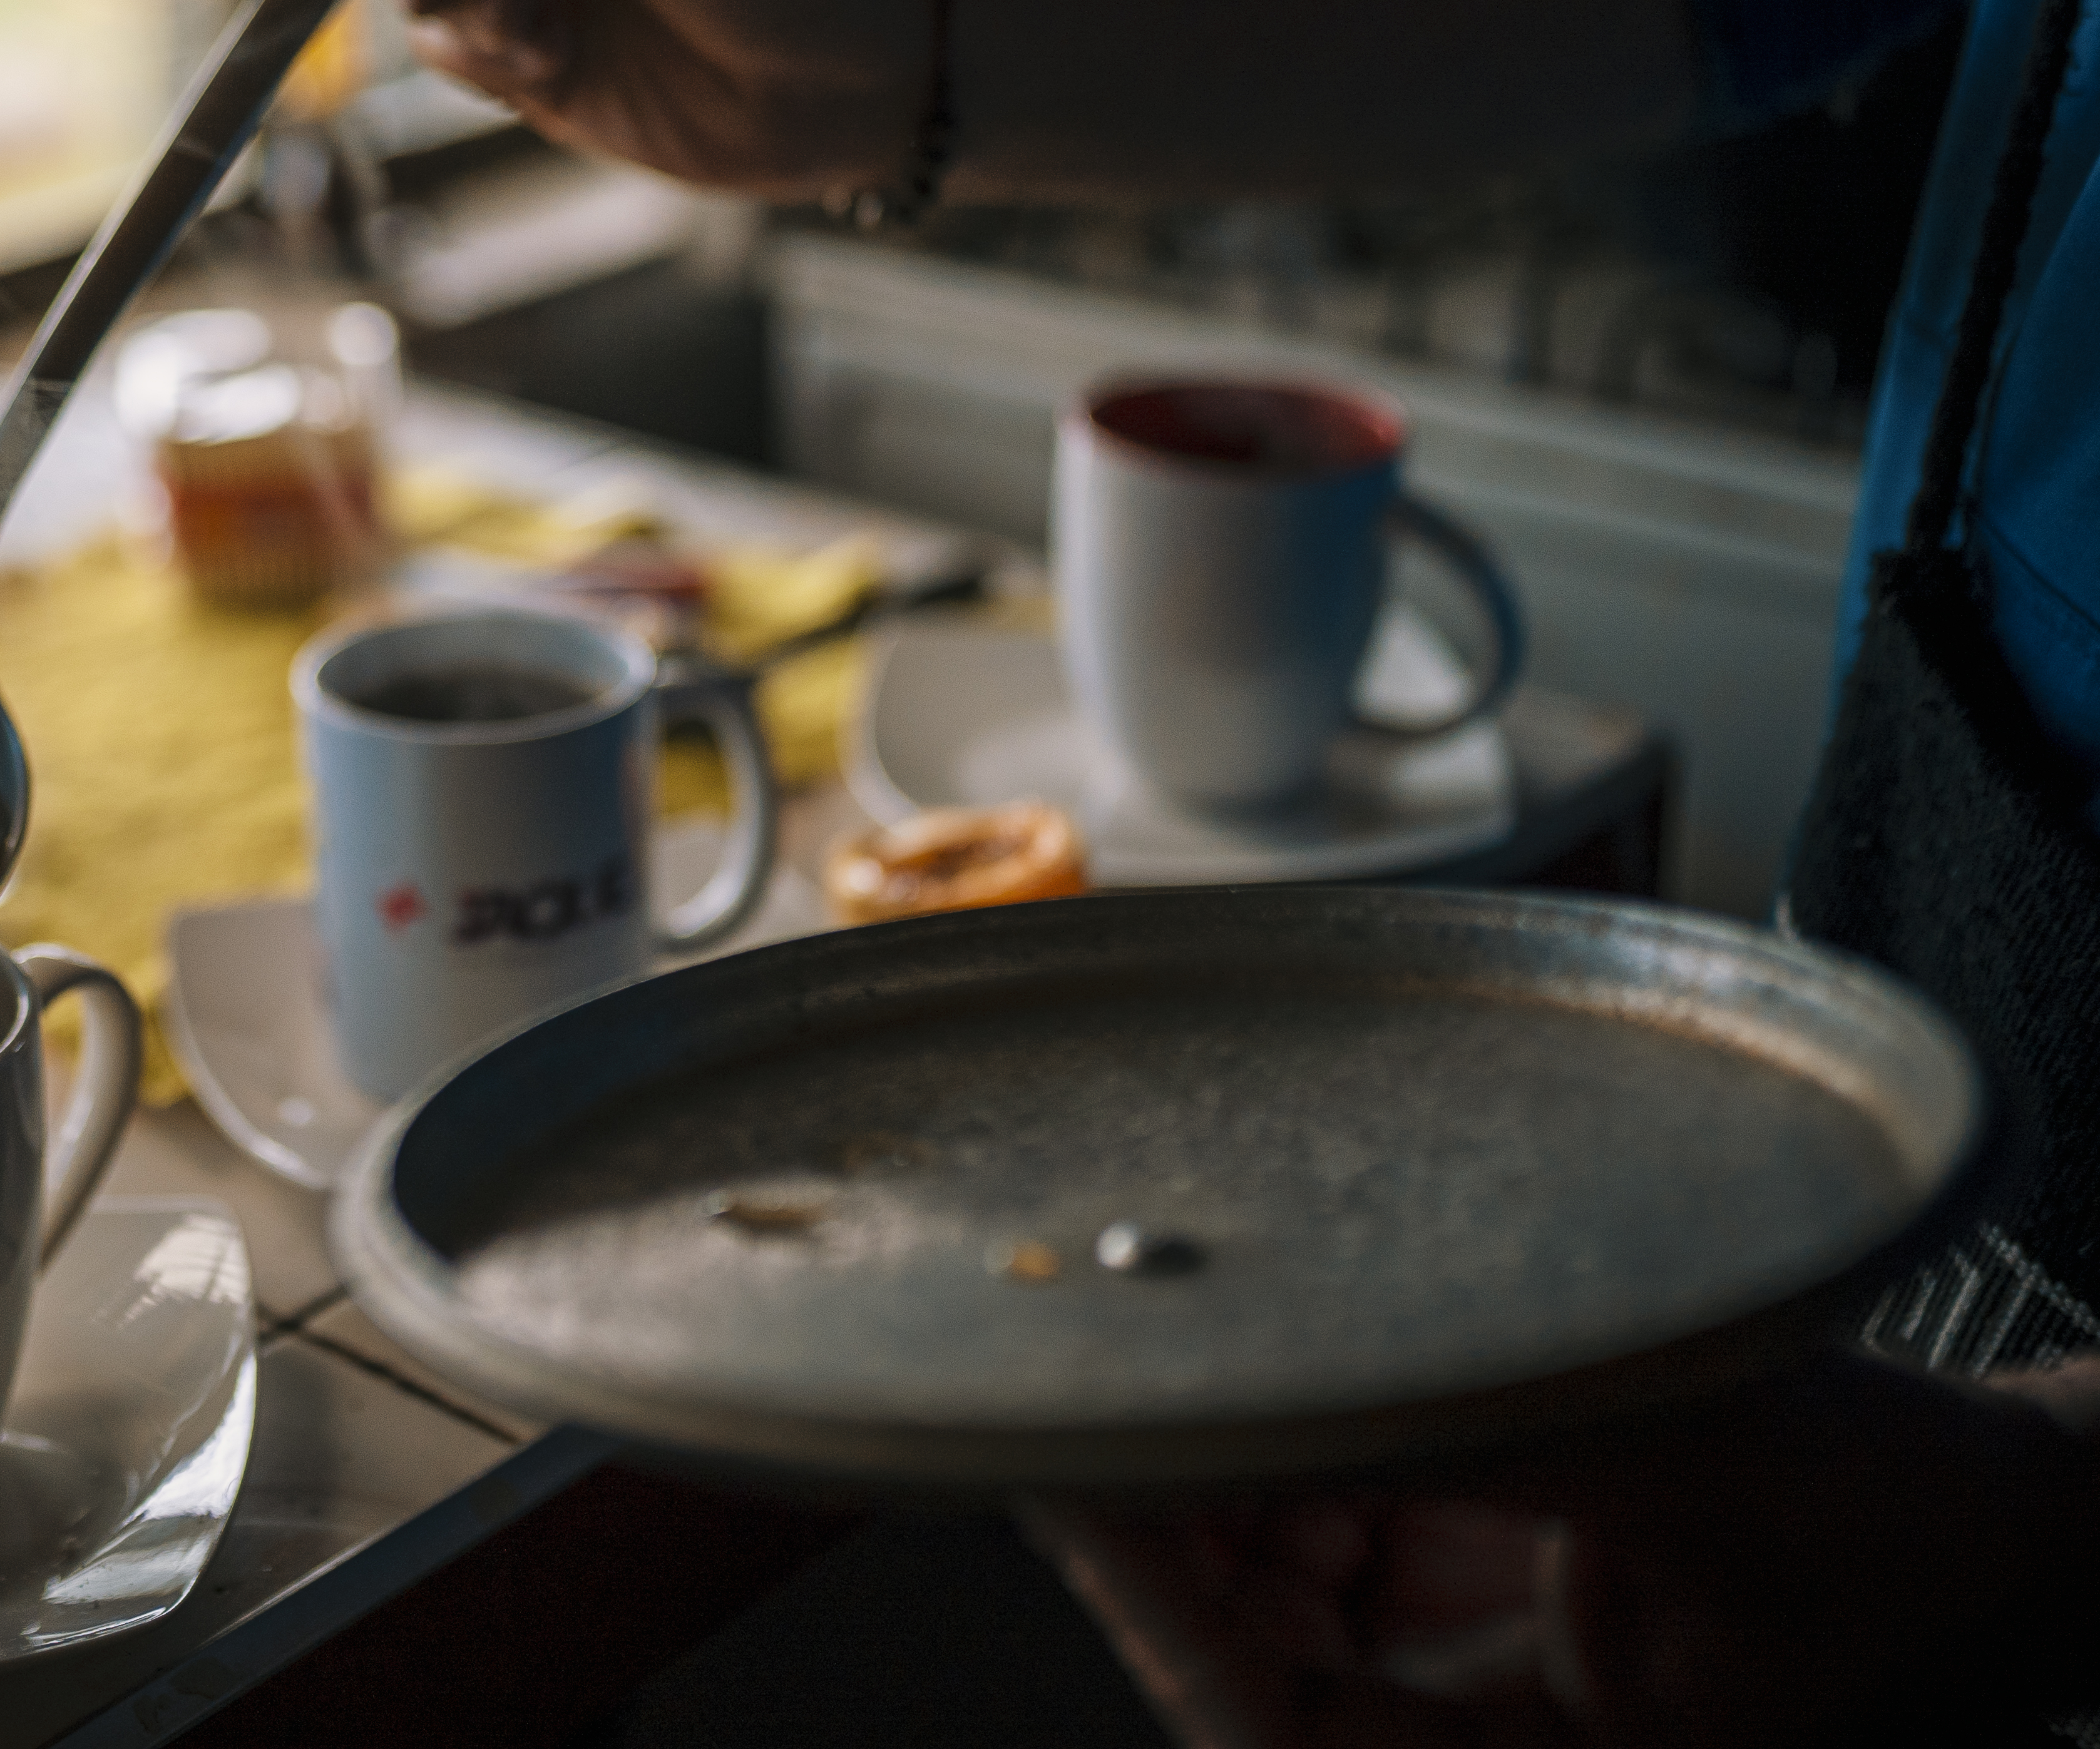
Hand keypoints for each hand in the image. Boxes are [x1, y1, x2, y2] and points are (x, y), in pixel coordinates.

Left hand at [1023, 1353, 2099, 1747]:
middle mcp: (1514, 1746)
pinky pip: (1365, 1563)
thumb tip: (1312, 1376)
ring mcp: (1508, 1683)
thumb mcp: (1695, 1461)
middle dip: (1180, 1551)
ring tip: (1196, 1391)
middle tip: (1102, 1414)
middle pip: (1271, 1677)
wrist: (2042, 1521)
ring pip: (1301, 1614)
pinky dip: (1310, 1481)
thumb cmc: (1923, 1531)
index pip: (1284, 1734)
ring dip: (1237, 1509)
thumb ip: (1500, 1435)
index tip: (1084, 1493)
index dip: (1166, 1617)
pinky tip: (1289, 1399)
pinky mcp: (1519, 1605)